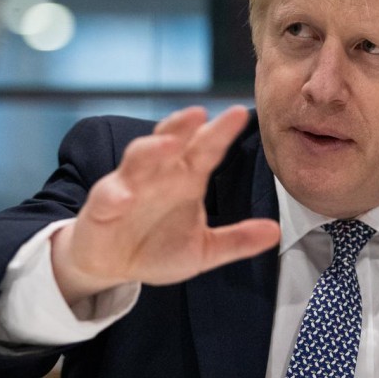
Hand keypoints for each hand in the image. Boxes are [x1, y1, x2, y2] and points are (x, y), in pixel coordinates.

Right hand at [51, 105, 280, 305]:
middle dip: (183, 126)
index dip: (220, 132)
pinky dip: (116, 194)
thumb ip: (237, 240)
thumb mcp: (205, 249)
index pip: (206, 149)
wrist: (113, 265)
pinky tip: (124, 195)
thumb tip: (275, 232)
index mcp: (186, 179)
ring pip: (138, 159)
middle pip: (171, 141)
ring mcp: (128, 186)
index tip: (239, 114)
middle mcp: (158, 175)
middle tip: (199, 112)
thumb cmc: (158, 247)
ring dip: (152, 149)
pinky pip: (108, 197)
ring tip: (168, 143)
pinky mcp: (103, 208)